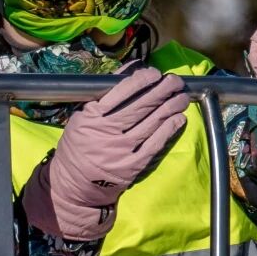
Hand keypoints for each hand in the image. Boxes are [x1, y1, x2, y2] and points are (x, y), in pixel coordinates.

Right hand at [21, 64, 188, 240]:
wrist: (75, 184)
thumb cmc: (78, 146)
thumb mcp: (82, 117)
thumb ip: (104, 96)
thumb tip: (131, 70)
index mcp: (92, 116)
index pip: (120, 92)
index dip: (141, 80)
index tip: (154, 73)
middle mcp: (107, 131)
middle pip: (141, 106)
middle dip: (162, 90)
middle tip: (175, 81)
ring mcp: (121, 150)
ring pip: (151, 123)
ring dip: (170, 107)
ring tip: (182, 97)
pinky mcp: (132, 166)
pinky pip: (155, 144)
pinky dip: (169, 130)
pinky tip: (178, 119)